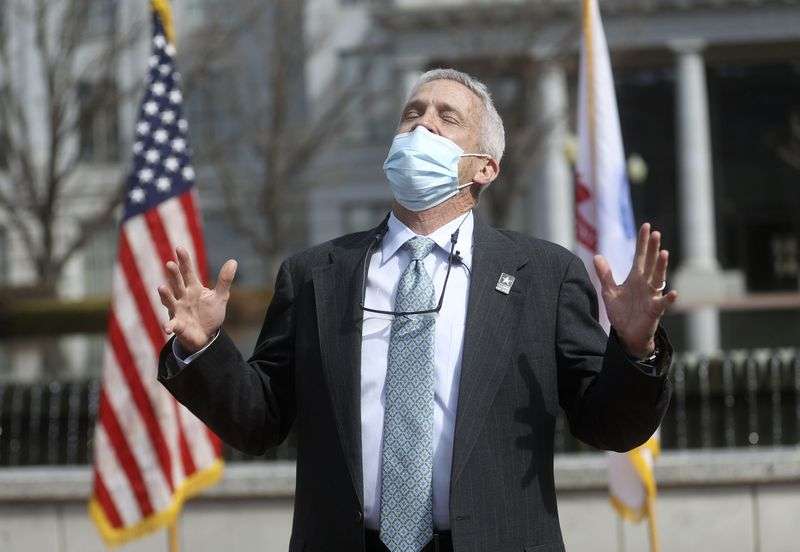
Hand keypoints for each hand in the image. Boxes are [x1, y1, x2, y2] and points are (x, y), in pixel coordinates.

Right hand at [157, 246, 237, 352]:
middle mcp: (182, 296)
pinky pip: (172, 324)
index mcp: (193, 288)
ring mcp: (178, 310)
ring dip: (166, 295)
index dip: (184, 261)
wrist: (206, 335)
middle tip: (170, 264)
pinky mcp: (177, 325)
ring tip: (161, 287)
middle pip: (177, 283)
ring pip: (170, 300)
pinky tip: (167, 327)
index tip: (179, 248)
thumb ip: (224, 280)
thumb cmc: (210, 313)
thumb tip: (233, 261)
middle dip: (173, 274)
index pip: (187, 272)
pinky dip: (169, 326)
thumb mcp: (220, 297)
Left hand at [593, 223, 677, 358]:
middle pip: (651, 263)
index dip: (643, 242)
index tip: (646, 226)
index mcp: (635, 278)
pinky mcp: (655, 310)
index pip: (640, 256)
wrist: (627, 334)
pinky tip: (673, 292)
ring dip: (662, 266)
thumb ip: (605, 274)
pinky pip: (663, 303)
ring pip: (658, 278)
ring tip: (664, 253)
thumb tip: (597, 256)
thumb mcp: (609, 292)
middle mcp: (646, 284)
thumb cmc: (621, 312)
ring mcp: (652, 296)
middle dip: (653, 249)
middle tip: (656, 233)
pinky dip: (668, 298)